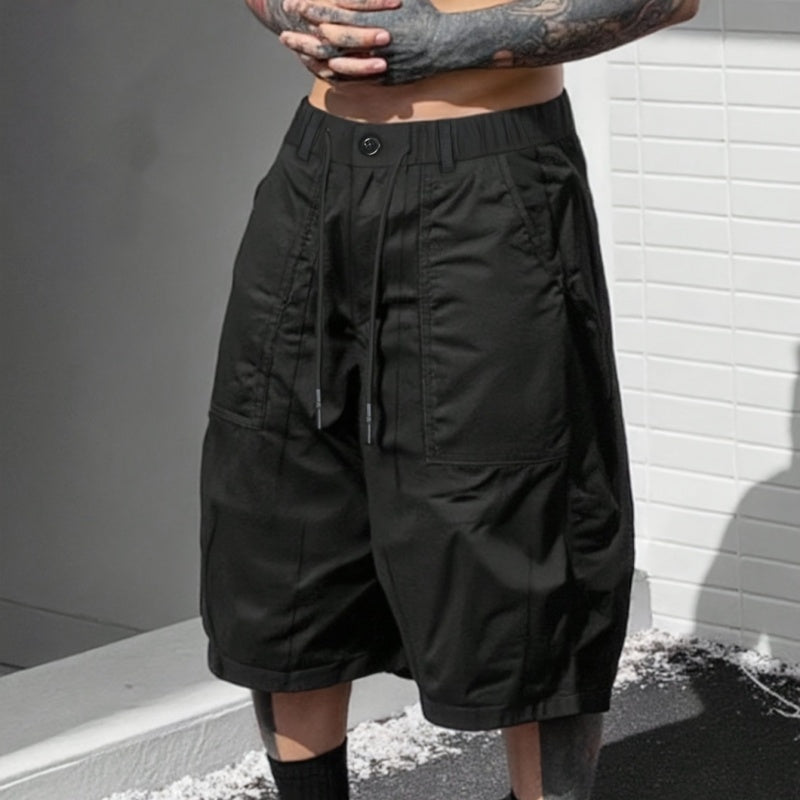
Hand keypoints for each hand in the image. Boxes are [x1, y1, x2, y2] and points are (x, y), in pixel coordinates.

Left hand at [283, 0, 452, 84]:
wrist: (447, 45)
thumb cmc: (426, 16)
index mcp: (374, 20)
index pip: (335, 14)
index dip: (313, 10)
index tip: (296, 5)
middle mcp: (372, 45)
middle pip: (329, 42)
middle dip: (305, 38)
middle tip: (284, 35)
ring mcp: (376, 65)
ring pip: (337, 65)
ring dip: (315, 59)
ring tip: (297, 54)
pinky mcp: (382, 79)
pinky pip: (352, 81)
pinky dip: (334, 77)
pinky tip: (320, 72)